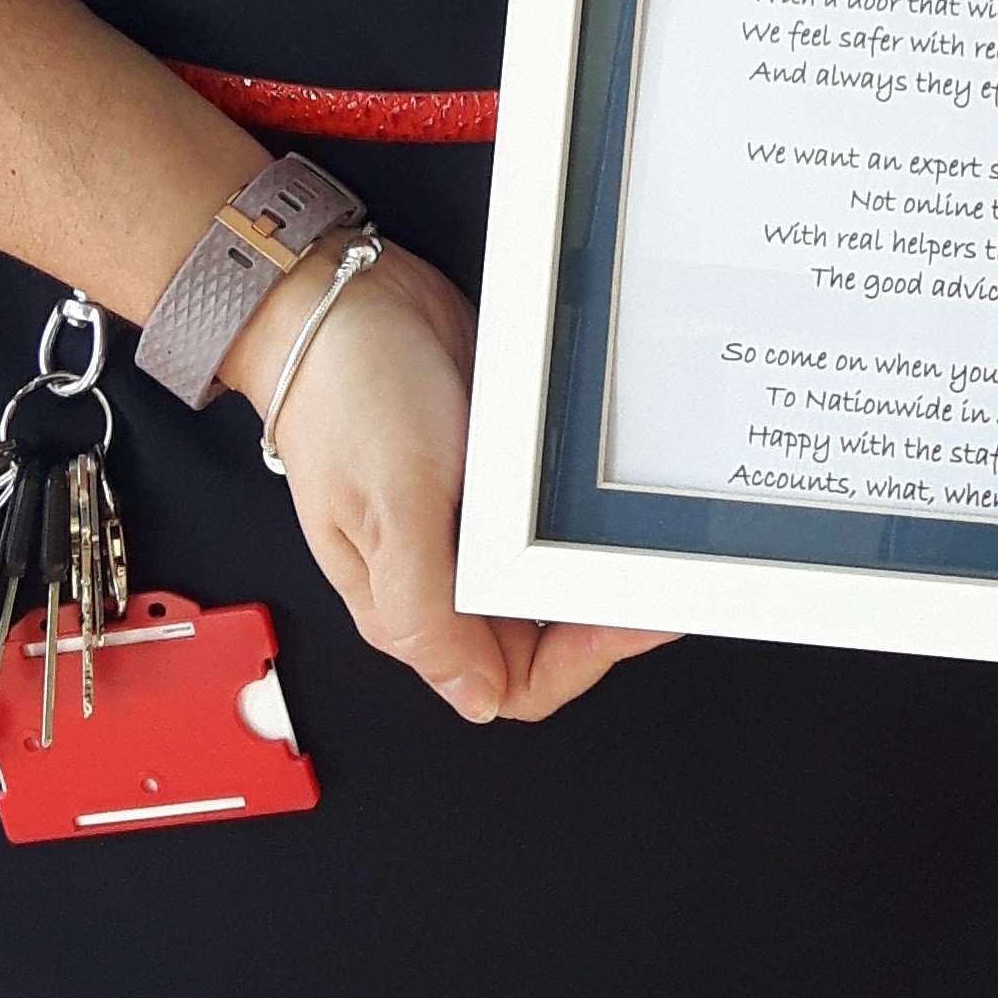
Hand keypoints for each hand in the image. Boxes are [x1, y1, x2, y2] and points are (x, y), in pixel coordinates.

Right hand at [230, 237, 669, 726]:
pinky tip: (607, 499)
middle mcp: (441, 577)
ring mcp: (468, 527)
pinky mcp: (490, 479)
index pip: (509, 680)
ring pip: (548, 581)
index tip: (624, 621)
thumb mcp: (391, 508)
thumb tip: (475, 697)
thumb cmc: (344, 396)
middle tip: (655, 580)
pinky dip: (580, 520)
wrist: (341, 300)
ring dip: (596, 569)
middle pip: (542, 636)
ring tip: (644, 544)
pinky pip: (545, 522)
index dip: (576, 664)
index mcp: (409, 607)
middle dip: (603, 618)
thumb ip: (426, 610)